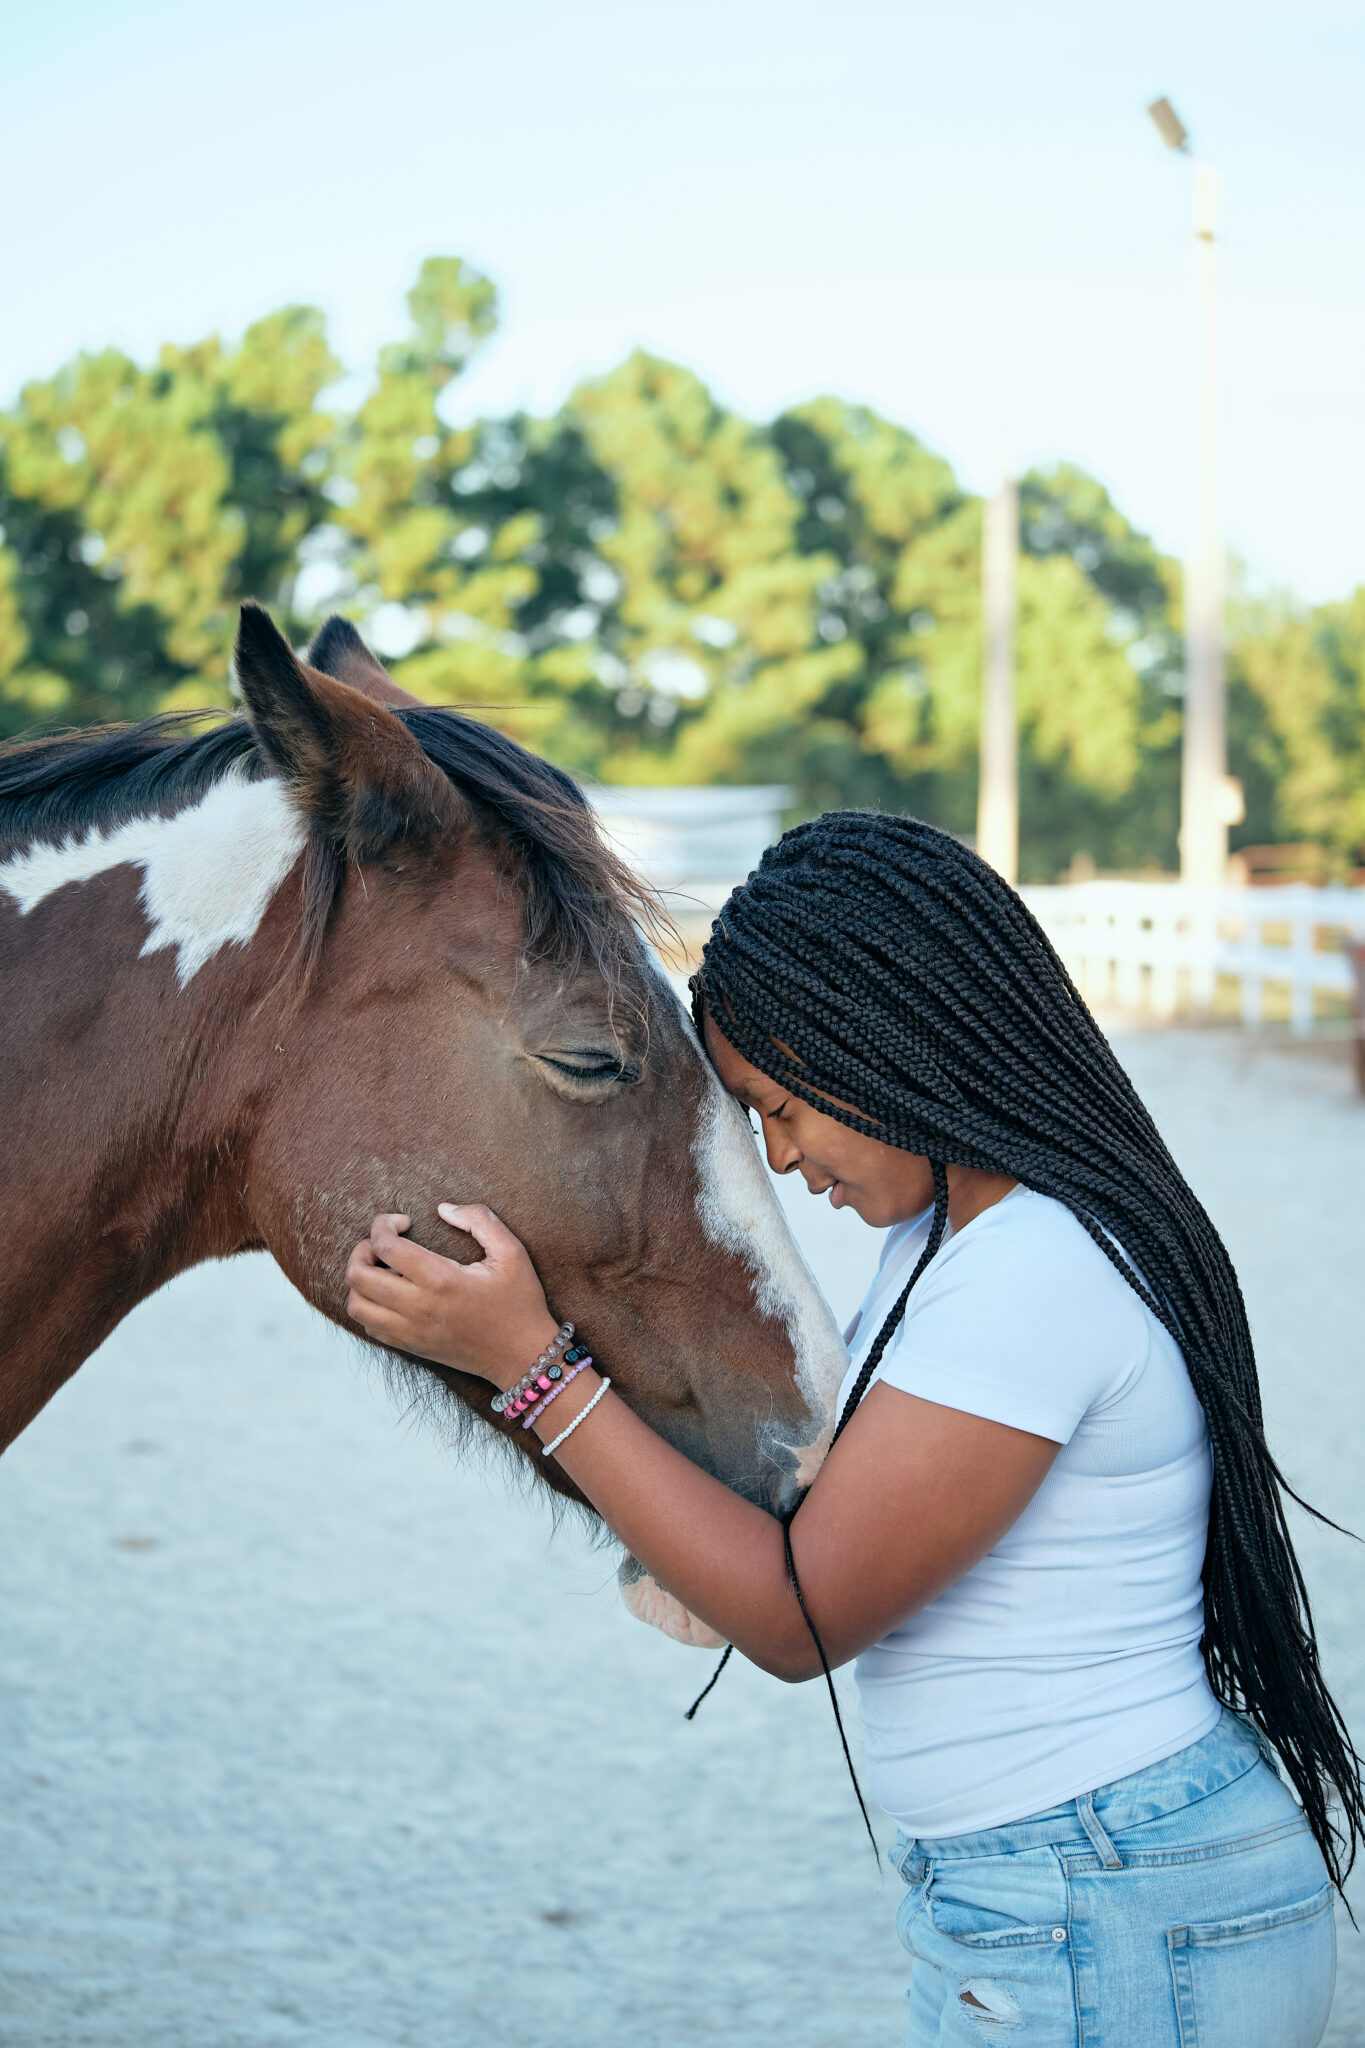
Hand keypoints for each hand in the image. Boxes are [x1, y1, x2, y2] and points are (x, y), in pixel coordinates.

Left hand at [344, 1206, 558, 1386]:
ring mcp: (410, 1331)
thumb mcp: (512, 1252)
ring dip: (361, 1280)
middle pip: (357, 1275)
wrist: (522, 1356)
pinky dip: (369, 1305)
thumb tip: (443, 1208)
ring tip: (384, 1269)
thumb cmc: (520, 1302)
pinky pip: (369, 1325)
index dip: (384, 1224)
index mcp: (441, 1280)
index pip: (385, 1246)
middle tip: (385, 1242)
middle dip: (363, 1248)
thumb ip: (479, 1220)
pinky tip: (392, 1293)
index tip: (404, 1221)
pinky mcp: (410, 1347)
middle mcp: (418, 1308)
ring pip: (356, 1304)